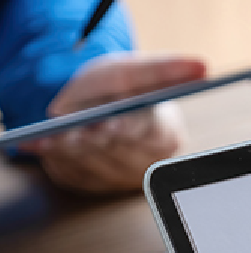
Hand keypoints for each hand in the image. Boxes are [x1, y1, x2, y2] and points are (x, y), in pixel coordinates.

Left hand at [22, 53, 205, 193]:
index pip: (150, 134)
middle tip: (72, 132)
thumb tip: (203, 66)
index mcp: (167, 135)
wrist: (93, 105)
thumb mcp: (139, 70)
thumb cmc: (118, 88)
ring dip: (71, 151)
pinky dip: (57, 159)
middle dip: (93, 140)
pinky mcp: (95, 186)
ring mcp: (122, 179)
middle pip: (119, 153)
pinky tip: (44, 146)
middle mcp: (149, 163)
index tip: (109, 124)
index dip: (127, 128)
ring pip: (95, 166)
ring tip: (51, 137)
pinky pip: (76, 176)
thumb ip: (167, 69)